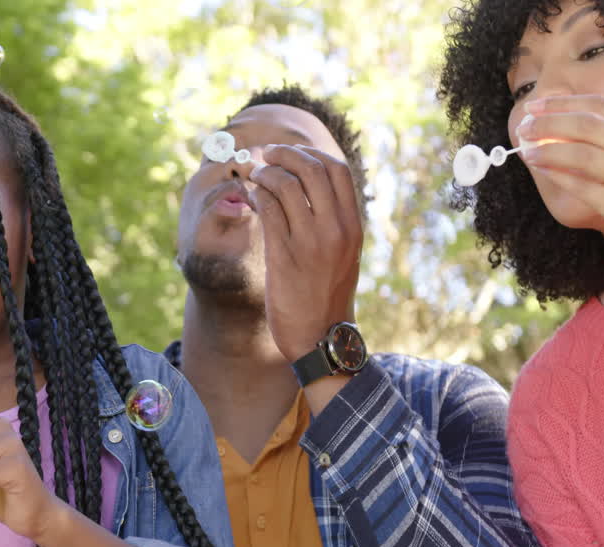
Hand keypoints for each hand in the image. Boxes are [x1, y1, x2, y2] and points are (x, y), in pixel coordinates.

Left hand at [250, 144, 362, 362]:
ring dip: (264, 173)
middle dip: (283, 154)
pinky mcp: (284, 256)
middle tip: (265, 155)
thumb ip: (334, 222)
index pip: (338, 169)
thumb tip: (309, 186)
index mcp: (353, 226)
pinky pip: (268, 209)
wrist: (321, 338)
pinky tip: (250, 197)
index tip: (292, 153)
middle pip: (311, 168)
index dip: (311, 152)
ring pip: (286, 184)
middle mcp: (336, 229)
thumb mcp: (344, 255)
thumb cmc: (327, 296)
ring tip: (254, 176)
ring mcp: (310, 242)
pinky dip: (256, 195)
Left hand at [519, 94, 603, 266]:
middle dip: (549, 123)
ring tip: (527, 149)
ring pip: (582, 155)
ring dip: (548, 150)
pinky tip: (544, 170)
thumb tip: (575, 121)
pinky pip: (584, 188)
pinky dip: (560, 176)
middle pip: (587, 125)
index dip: (564, 102)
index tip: (537, 104)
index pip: (602, 105)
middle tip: (524, 126)